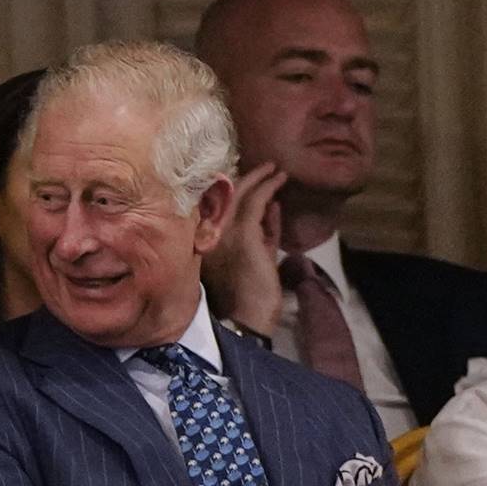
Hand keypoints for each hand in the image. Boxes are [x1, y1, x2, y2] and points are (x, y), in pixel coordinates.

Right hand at [202, 163, 286, 335]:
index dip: (235, 190)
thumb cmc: (251, 294)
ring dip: (259, 178)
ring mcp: (223, 231)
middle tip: (265, 166)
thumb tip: (272, 207)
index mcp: (207, 241)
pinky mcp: (243, 233)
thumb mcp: (256, 256)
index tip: (251, 179)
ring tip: (273, 169)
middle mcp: (209, 233)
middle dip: (247, 178)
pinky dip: (268, 186)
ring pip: (240, 193)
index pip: (219, 207)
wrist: (246, 318)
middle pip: (225, 195)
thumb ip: (262, 231)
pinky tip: (279, 178)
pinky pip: (255, 201)